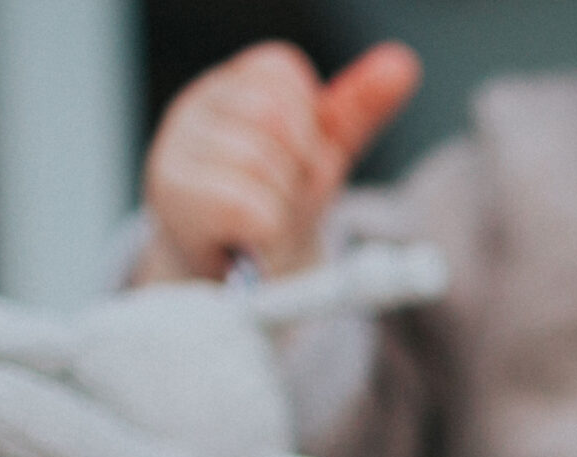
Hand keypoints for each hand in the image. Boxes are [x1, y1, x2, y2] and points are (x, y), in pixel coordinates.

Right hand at [138, 40, 420, 282]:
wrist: (234, 272)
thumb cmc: (274, 202)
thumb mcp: (321, 151)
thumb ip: (357, 107)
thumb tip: (401, 65)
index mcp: (232, 86)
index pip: (282, 72)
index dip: (308, 124)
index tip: (299, 157)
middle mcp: (195, 109)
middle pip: (273, 115)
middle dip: (298, 164)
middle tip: (284, 193)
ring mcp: (177, 151)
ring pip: (259, 162)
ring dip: (282, 202)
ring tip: (267, 217)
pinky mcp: (174, 200)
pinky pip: (247, 207)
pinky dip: (267, 228)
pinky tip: (253, 235)